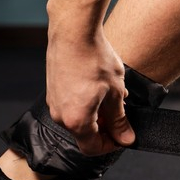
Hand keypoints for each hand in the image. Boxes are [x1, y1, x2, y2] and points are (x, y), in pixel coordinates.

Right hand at [46, 29, 135, 155]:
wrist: (74, 31)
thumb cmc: (94, 58)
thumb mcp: (115, 92)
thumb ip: (119, 119)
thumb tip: (125, 138)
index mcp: (76, 120)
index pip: (92, 148)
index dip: (111, 146)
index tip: (124, 135)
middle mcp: (60, 115)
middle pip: (85, 134)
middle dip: (106, 127)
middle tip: (122, 113)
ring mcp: (54, 101)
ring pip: (79, 118)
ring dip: (98, 113)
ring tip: (114, 95)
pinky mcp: (53, 88)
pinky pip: (71, 105)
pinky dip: (87, 102)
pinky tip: (101, 86)